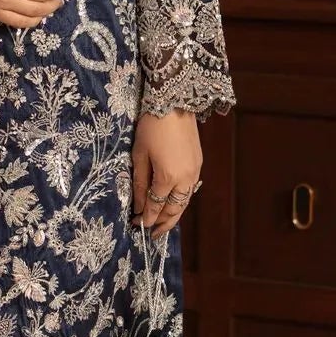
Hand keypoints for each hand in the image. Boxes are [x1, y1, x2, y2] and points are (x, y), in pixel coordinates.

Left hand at [132, 108, 201, 238]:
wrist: (175, 102)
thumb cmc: (151, 126)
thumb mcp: (139, 155)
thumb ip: (139, 183)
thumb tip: (138, 206)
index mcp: (168, 177)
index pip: (155, 206)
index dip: (146, 218)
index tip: (136, 225)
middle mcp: (185, 179)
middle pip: (174, 210)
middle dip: (163, 223)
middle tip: (151, 234)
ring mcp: (195, 172)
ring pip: (184, 202)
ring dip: (174, 215)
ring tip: (163, 225)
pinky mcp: (198, 164)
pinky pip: (189, 191)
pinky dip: (181, 202)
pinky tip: (173, 204)